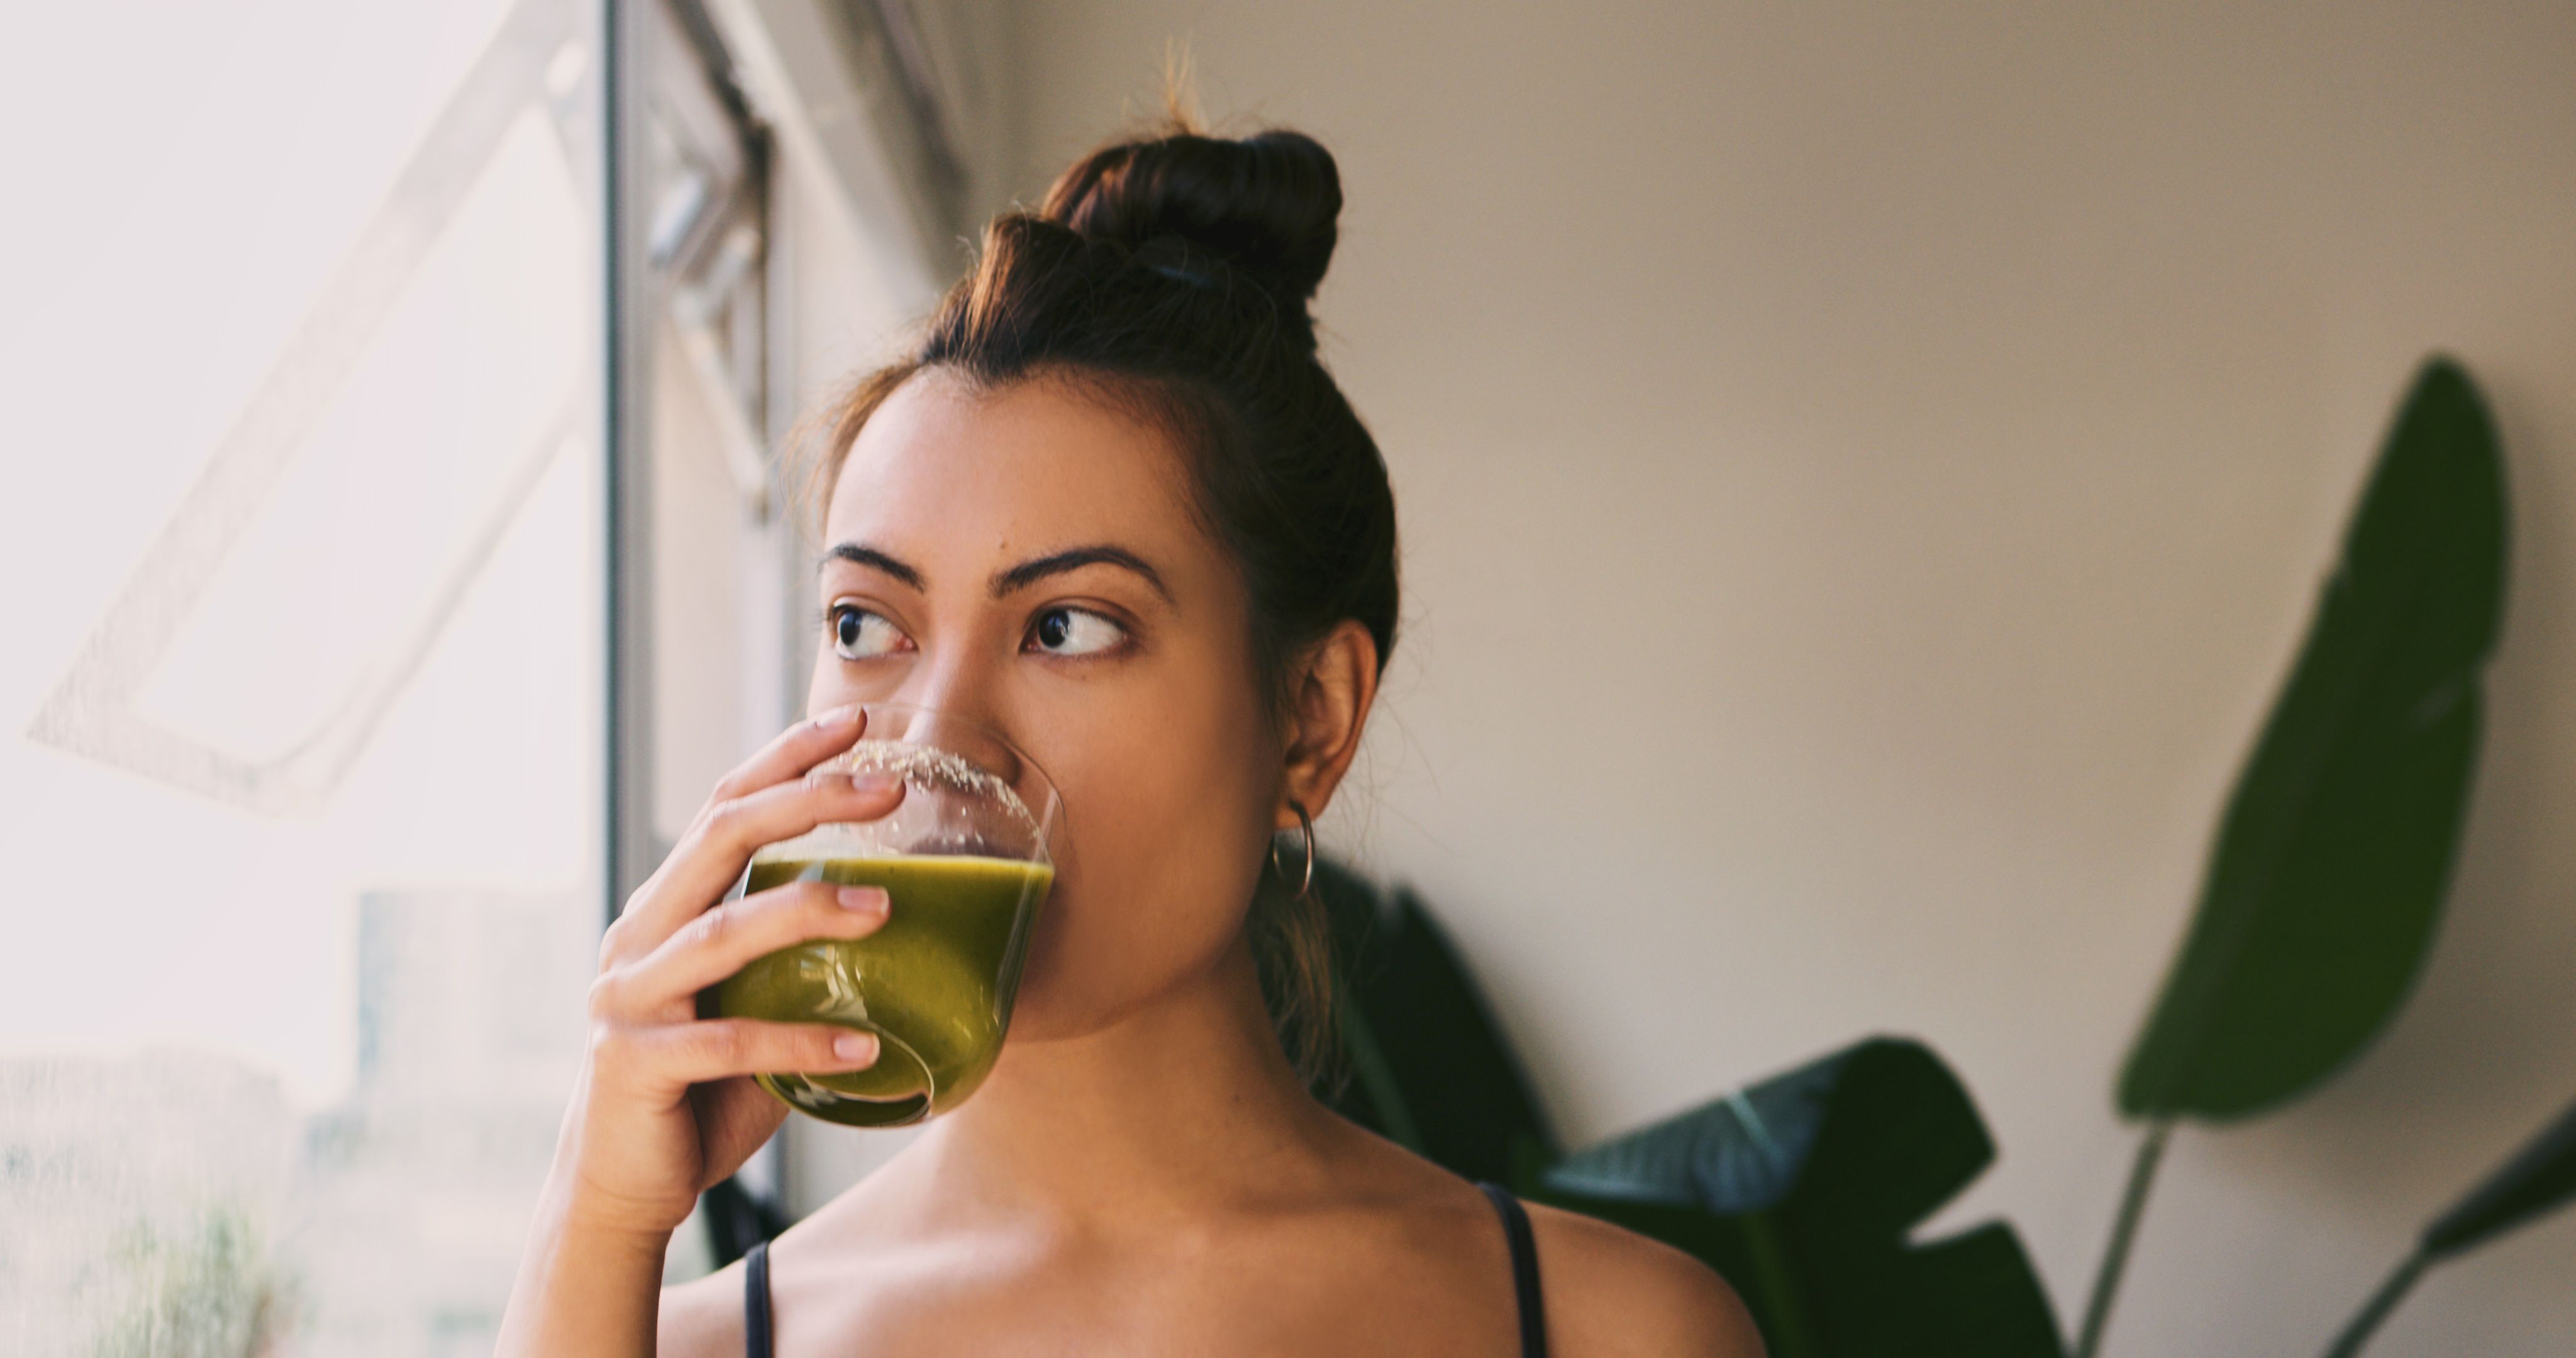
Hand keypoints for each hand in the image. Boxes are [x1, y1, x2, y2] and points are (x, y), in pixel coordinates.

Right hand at [549, 705, 905, 1239]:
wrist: (623, 1185)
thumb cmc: (701, 1091)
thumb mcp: (754, 1008)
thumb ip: (799, 965)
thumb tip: (902, 924)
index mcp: (666, 911)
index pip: (724, 808)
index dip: (784, 760)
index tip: (853, 723)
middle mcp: (640, 938)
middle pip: (720, 839)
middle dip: (805, 801)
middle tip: (887, 785)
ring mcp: (630, 998)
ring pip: (726, 931)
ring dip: (810, 912)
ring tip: (886, 908)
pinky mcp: (636, 1063)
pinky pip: (731, 1042)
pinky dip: (802, 1042)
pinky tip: (863, 1048)